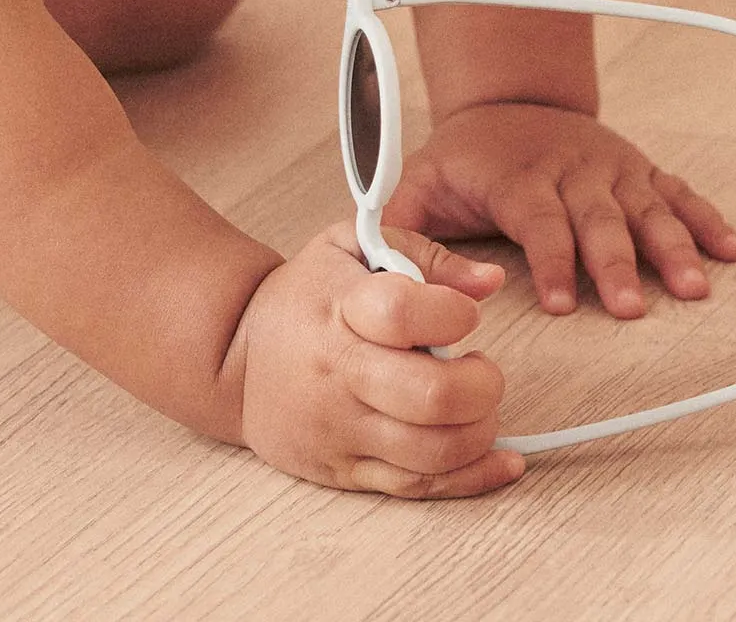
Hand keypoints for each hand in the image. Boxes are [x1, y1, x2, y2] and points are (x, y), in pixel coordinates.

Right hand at [225, 221, 523, 496]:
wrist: (235, 354)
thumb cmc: (304, 296)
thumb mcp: (349, 247)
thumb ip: (422, 255)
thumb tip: (489, 281)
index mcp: (339, 308)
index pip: (403, 313)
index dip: (452, 313)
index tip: (463, 313)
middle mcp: (338, 372)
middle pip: (431, 395)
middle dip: (483, 385)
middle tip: (481, 370)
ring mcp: (341, 427)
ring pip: (433, 450)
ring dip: (480, 431)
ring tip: (477, 406)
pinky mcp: (345, 470)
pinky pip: (419, 487)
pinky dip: (472, 477)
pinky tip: (500, 459)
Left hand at [381, 102, 735, 317]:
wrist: (505, 101)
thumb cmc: (460, 161)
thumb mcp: (416, 188)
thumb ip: (409, 239)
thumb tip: (449, 288)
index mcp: (516, 177)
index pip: (537, 220)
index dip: (550, 261)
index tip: (560, 306)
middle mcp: (569, 169)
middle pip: (597, 219)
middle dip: (615, 265)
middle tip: (631, 311)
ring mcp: (610, 168)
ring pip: (645, 207)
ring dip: (672, 247)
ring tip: (694, 288)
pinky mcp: (638, 169)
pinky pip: (678, 192)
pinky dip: (707, 218)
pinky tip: (733, 250)